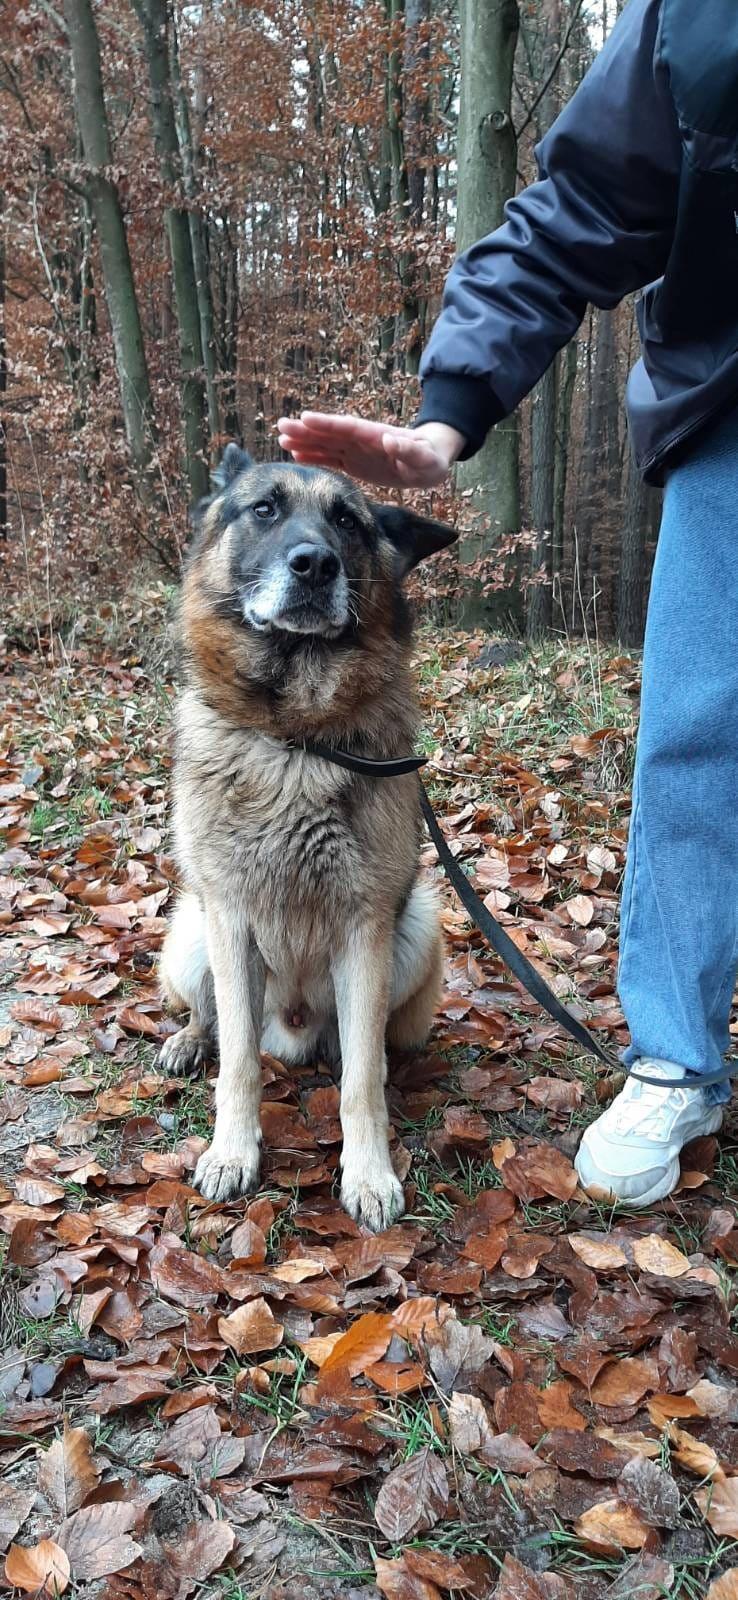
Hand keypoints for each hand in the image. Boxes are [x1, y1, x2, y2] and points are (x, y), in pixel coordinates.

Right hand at [276, 412, 464, 488]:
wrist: (429, 461)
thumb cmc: (429, 459)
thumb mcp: (425, 458)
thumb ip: (409, 450)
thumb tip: (391, 440)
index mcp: (376, 435)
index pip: (348, 427)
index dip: (327, 424)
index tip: (306, 418)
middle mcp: (361, 440)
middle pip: (330, 433)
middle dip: (306, 430)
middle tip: (281, 426)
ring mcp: (355, 450)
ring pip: (325, 444)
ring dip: (304, 442)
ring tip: (281, 439)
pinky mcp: (354, 462)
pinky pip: (330, 458)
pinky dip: (313, 456)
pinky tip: (295, 455)